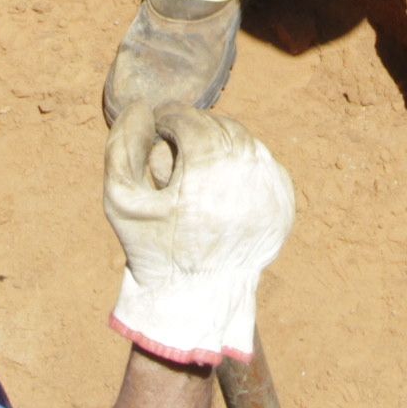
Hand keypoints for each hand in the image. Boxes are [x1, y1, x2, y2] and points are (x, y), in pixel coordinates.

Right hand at [103, 104, 294, 364]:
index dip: (168, 118)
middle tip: (175, 141)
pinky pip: (263, 164)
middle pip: (219, 125)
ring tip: (196, 158)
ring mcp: (271, 189)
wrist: (197, 298)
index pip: (190, 119)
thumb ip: (121, 148)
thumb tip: (140, 109)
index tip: (157, 127)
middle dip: (195, 128)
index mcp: (209, 169)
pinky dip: (242, 163)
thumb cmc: (155, 250)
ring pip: (245, 141)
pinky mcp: (284, 204)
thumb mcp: (122, 202)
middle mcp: (248, 173)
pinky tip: (220, 180)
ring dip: (219, 142)